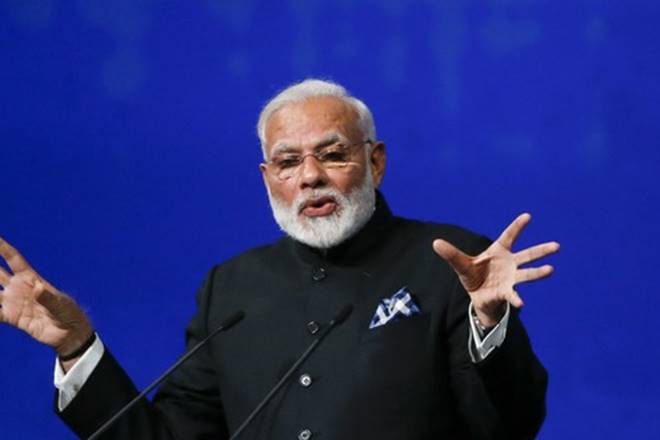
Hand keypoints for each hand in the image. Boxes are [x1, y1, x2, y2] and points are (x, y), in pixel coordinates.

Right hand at [0, 236, 92, 357]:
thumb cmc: (68, 313)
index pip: (13, 259)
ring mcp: (13, 302)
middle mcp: (18, 288)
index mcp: (31, 278)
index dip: (2, 248)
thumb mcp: (60, 304)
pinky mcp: (11, 318)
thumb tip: (37, 289)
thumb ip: (47, 297)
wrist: (68, 333)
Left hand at [432, 213, 558, 326]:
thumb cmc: (474, 276)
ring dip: (538, 273)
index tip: (528, 216)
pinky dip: (516, 299)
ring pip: (527, 274)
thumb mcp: (461, 264)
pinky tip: (521, 303)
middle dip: (541, 250)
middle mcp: (509, 263)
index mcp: (499, 251)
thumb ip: (451, 254)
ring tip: (551, 270)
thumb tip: (435, 242)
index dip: (517, 226)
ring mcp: (510, 278)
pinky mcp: (506, 292)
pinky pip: (513, 295)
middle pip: (528, 255)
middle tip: (557, 246)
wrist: (478, 296)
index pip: (509, 236)